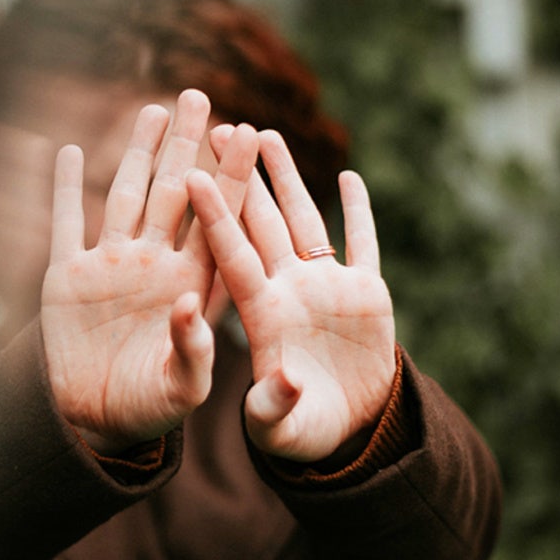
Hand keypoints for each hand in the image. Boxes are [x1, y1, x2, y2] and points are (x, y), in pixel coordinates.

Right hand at [41, 90, 258, 453]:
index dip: (232, 177)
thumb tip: (191, 306)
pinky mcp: (68, 277)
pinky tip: (72, 151)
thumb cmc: (151, 410)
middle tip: (201, 97)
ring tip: (154, 109)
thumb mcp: (182, 389)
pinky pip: (66, 223)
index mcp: (192, 285)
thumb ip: (194, 351)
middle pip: (176, 194)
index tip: (250, 133)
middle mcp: (156, 265)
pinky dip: (66, 188)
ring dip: (139, 153)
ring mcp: (112, 267)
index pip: (218, 221)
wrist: (95, 422)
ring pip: (127, 196)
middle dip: (188, 146)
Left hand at [187, 130, 396, 462]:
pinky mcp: (366, 294)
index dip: (215, 216)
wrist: (344, 432)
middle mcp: (288, 290)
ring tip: (267, 134)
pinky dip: (359, 212)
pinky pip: (362, 244)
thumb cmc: (298, 432)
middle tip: (220, 127)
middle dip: (243, 175)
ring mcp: (325, 288)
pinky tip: (349, 177)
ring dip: (287, 178)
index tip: (193, 175)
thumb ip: (274, 405)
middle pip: (260, 222)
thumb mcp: (279, 428)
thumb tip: (283, 380)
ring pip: (303, 219)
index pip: (232, 255)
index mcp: (261, 314)